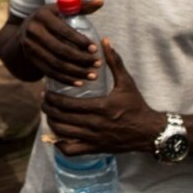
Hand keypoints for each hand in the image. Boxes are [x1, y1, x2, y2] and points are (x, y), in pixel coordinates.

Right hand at [15, 0, 104, 85]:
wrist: (25, 30)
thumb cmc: (51, 18)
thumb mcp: (61, 9)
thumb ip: (82, 6)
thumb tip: (101, 1)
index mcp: (42, 15)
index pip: (64, 31)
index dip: (80, 41)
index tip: (96, 49)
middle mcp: (32, 30)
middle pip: (60, 49)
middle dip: (81, 59)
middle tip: (97, 64)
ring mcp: (29, 46)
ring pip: (55, 63)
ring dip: (76, 72)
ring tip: (93, 75)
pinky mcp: (30, 58)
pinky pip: (49, 72)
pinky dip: (65, 79)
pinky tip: (79, 82)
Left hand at [42, 37, 163, 155]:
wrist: (149, 132)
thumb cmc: (136, 105)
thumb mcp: (127, 82)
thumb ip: (114, 62)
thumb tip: (105, 41)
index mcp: (100, 107)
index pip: (67, 104)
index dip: (52, 99)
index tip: (45, 93)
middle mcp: (95, 124)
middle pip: (61, 118)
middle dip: (48, 109)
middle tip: (43, 101)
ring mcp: (94, 138)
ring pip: (64, 133)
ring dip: (52, 123)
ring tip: (48, 114)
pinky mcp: (95, 148)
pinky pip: (72, 151)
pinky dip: (60, 145)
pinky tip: (56, 136)